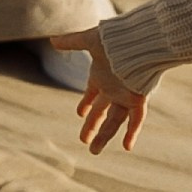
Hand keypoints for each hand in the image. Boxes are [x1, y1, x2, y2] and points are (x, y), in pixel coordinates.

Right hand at [51, 27, 148, 153]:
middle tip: (83, 140)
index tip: (79, 113)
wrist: (140, 40)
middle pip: (102, 112)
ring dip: (105, 135)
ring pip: (116, 120)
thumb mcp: (89, 40)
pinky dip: (132, 133)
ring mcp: (126, 95)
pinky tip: (127, 146)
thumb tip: (52, 39)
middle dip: (92, 126)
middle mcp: (113, 88)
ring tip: (93, 151)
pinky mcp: (138, 99)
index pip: (93, 94)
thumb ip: (71, 42)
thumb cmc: (114, 39)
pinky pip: (136, 120)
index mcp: (102, 76)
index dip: (86, 103)